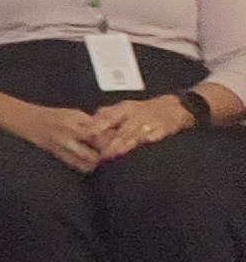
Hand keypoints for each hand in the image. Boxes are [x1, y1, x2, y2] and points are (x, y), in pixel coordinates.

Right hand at [0, 100, 107, 173]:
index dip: (114, 137)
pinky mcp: (57, 153)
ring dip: (98, 161)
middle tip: (115, 153)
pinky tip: (90, 165)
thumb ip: (89, 122)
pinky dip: (86, 167)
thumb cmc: (50, 115)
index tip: (121, 141)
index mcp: (76, 119)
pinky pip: (76, 165)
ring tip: (103, 161)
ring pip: (89, 158)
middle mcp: (70, 131)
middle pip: (98, 144)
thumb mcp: (71, 113)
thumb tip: (109, 131)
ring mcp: (62, 143)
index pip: (101, 130)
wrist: (25, 120)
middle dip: (109, 150)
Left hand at [82, 94, 199, 160]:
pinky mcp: (164, 128)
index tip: (88, 135)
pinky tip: (143, 144)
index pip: (108, 117)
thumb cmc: (142, 110)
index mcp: (124, 109)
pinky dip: (149, 139)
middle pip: (121, 129)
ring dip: (126, 144)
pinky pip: (155, 135)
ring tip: (116, 153)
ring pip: (136, 134)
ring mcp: (150, 121)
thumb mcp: (123, 109)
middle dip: (111, 142)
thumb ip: (105, 115)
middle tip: (101, 154)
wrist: (172, 107)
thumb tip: (87, 124)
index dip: (98, 126)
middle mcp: (136, 114)